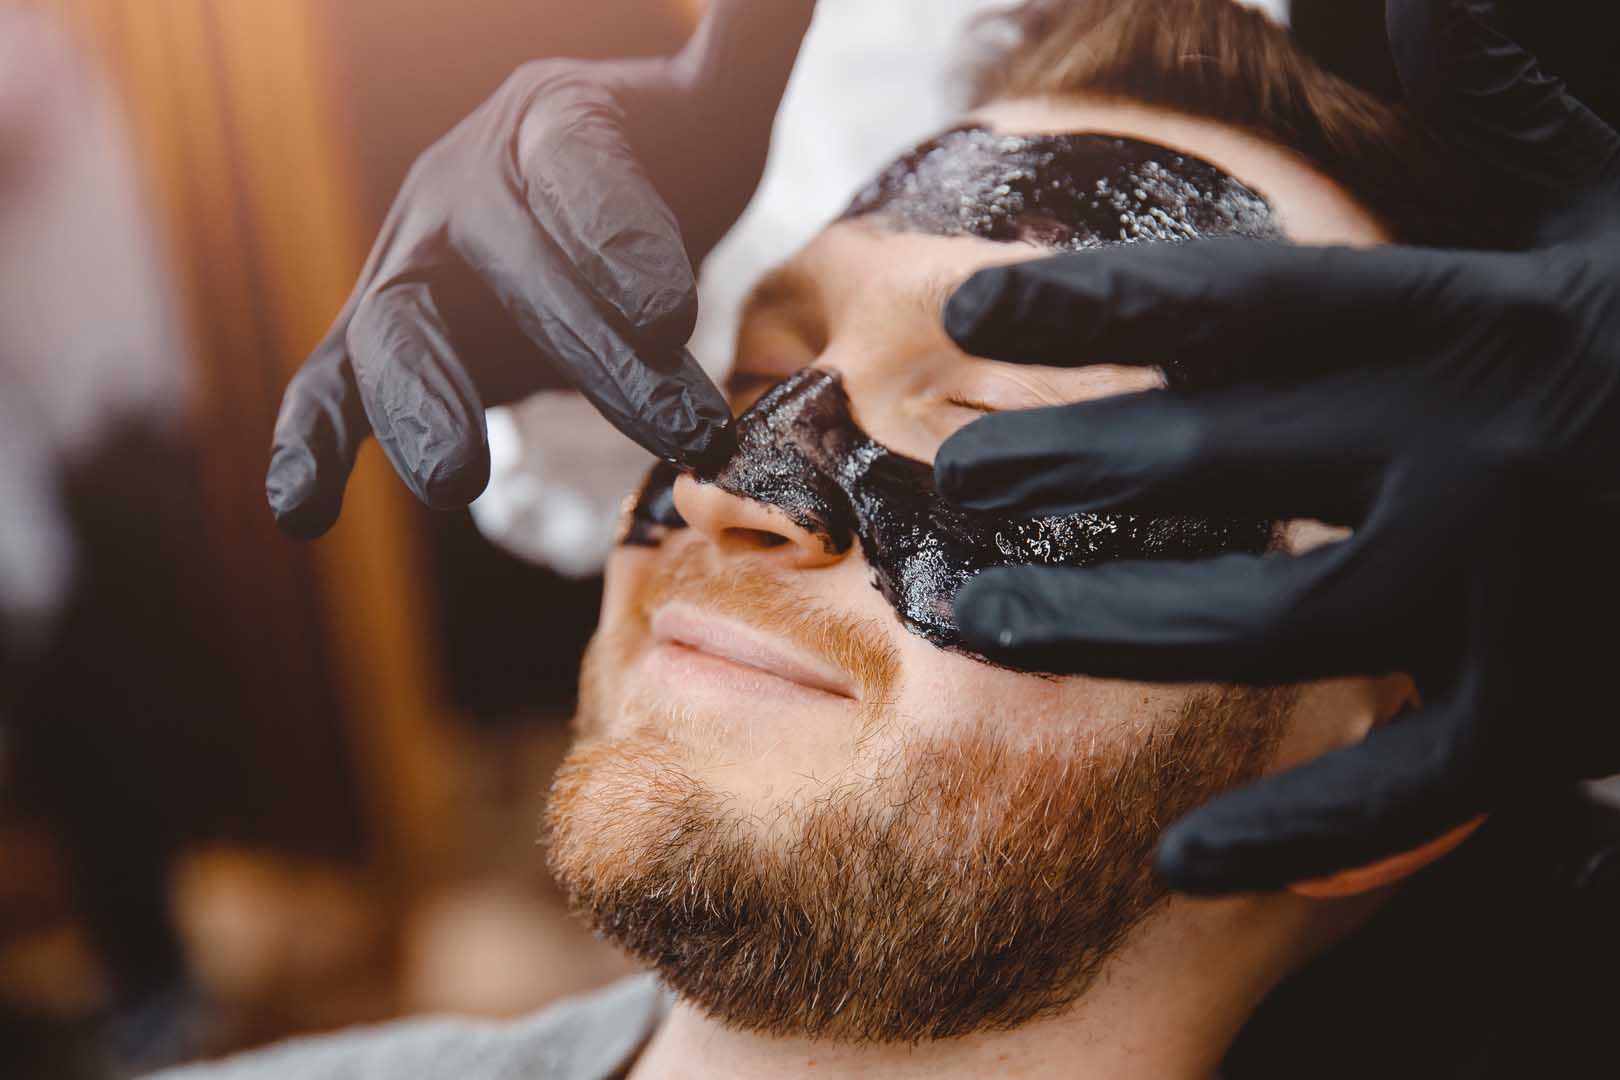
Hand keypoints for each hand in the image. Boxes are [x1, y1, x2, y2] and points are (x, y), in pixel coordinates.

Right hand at [266, 0, 814, 538]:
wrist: (572, 216)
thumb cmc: (658, 164)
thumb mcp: (712, 106)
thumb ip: (747, 41)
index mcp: (548, 122)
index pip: (576, 164)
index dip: (616, 231)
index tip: (669, 308)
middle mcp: (463, 190)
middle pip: (514, 265)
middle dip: (596, 351)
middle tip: (683, 429)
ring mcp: (409, 272)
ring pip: (397, 331)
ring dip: (422, 405)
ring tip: (459, 481)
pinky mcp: (382, 348)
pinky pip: (328, 390)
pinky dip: (306, 445)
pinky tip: (298, 512)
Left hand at [932, 0, 1619, 891]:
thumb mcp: (1606, 206)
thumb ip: (1509, 105)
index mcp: (1482, 316)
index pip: (1247, 300)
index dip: (1094, 306)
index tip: (970, 316)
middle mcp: (1486, 446)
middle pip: (1225, 461)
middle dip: (1065, 470)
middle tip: (946, 490)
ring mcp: (1524, 590)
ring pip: (1278, 626)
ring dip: (1106, 630)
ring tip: (968, 624)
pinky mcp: (1566, 710)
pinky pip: (1417, 791)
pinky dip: (1304, 836)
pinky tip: (1175, 859)